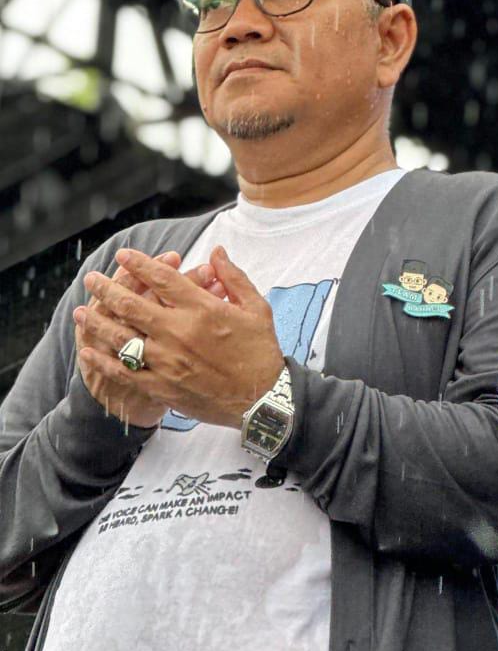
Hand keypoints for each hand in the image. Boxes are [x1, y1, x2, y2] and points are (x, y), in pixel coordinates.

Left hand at [76, 246, 284, 427]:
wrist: (263, 399)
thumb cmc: (261, 350)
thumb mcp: (256, 308)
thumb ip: (234, 277)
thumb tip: (216, 251)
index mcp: (202, 309)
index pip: (162, 279)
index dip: (139, 264)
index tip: (124, 255)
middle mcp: (178, 332)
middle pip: (131, 304)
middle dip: (106, 288)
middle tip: (92, 279)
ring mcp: (166, 361)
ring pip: (120, 336)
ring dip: (96, 321)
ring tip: (81, 311)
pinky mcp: (161, 385)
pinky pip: (123, 371)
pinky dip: (102, 360)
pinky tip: (89, 350)